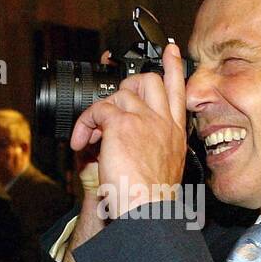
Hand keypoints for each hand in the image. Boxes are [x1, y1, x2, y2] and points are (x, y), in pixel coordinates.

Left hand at [70, 41, 187, 218]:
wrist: (148, 211)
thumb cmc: (152, 199)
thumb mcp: (163, 169)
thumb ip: (152, 148)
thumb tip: (131, 143)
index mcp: (175, 133)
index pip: (178, 91)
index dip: (173, 66)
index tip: (170, 50)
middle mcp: (163, 122)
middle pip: (150, 80)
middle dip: (129, 84)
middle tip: (113, 103)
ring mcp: (144, 120)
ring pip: (120, 94)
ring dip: (100, 112)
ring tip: (91, 136)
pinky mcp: (121, 124)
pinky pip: (97, 110)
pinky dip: (84, 124)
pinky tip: (82, 142)